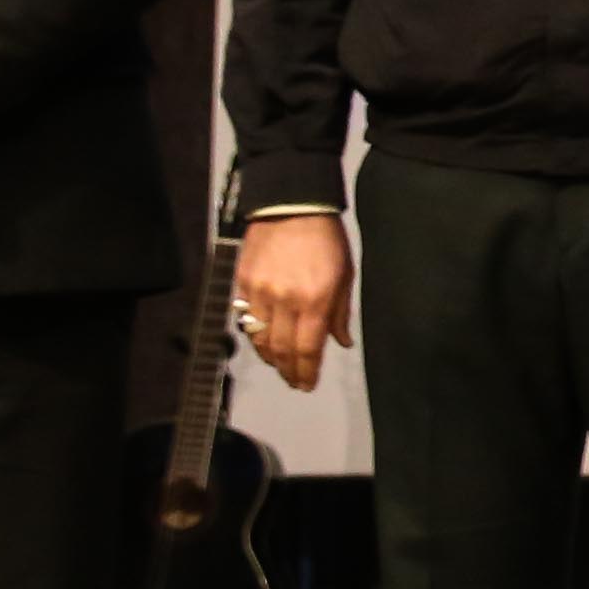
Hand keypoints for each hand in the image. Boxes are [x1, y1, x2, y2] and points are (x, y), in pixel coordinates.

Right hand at [231, 211, 354, 396]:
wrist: (292, 205)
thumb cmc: (326, 238)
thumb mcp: (345, 274)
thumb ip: (340, 313)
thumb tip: (341, 342)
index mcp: (315, 300)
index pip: (307, 350)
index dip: (306, 373)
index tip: (307, 384)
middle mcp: (285, 300)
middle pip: (281, 350)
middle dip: (288, 371)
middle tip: (294, 381)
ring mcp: (260, 292)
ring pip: (259, 338)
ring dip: (270, 357)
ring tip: (280, 365)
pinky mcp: (243, 282)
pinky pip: (245, 318)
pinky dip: (254, 334)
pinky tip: (263, 340)